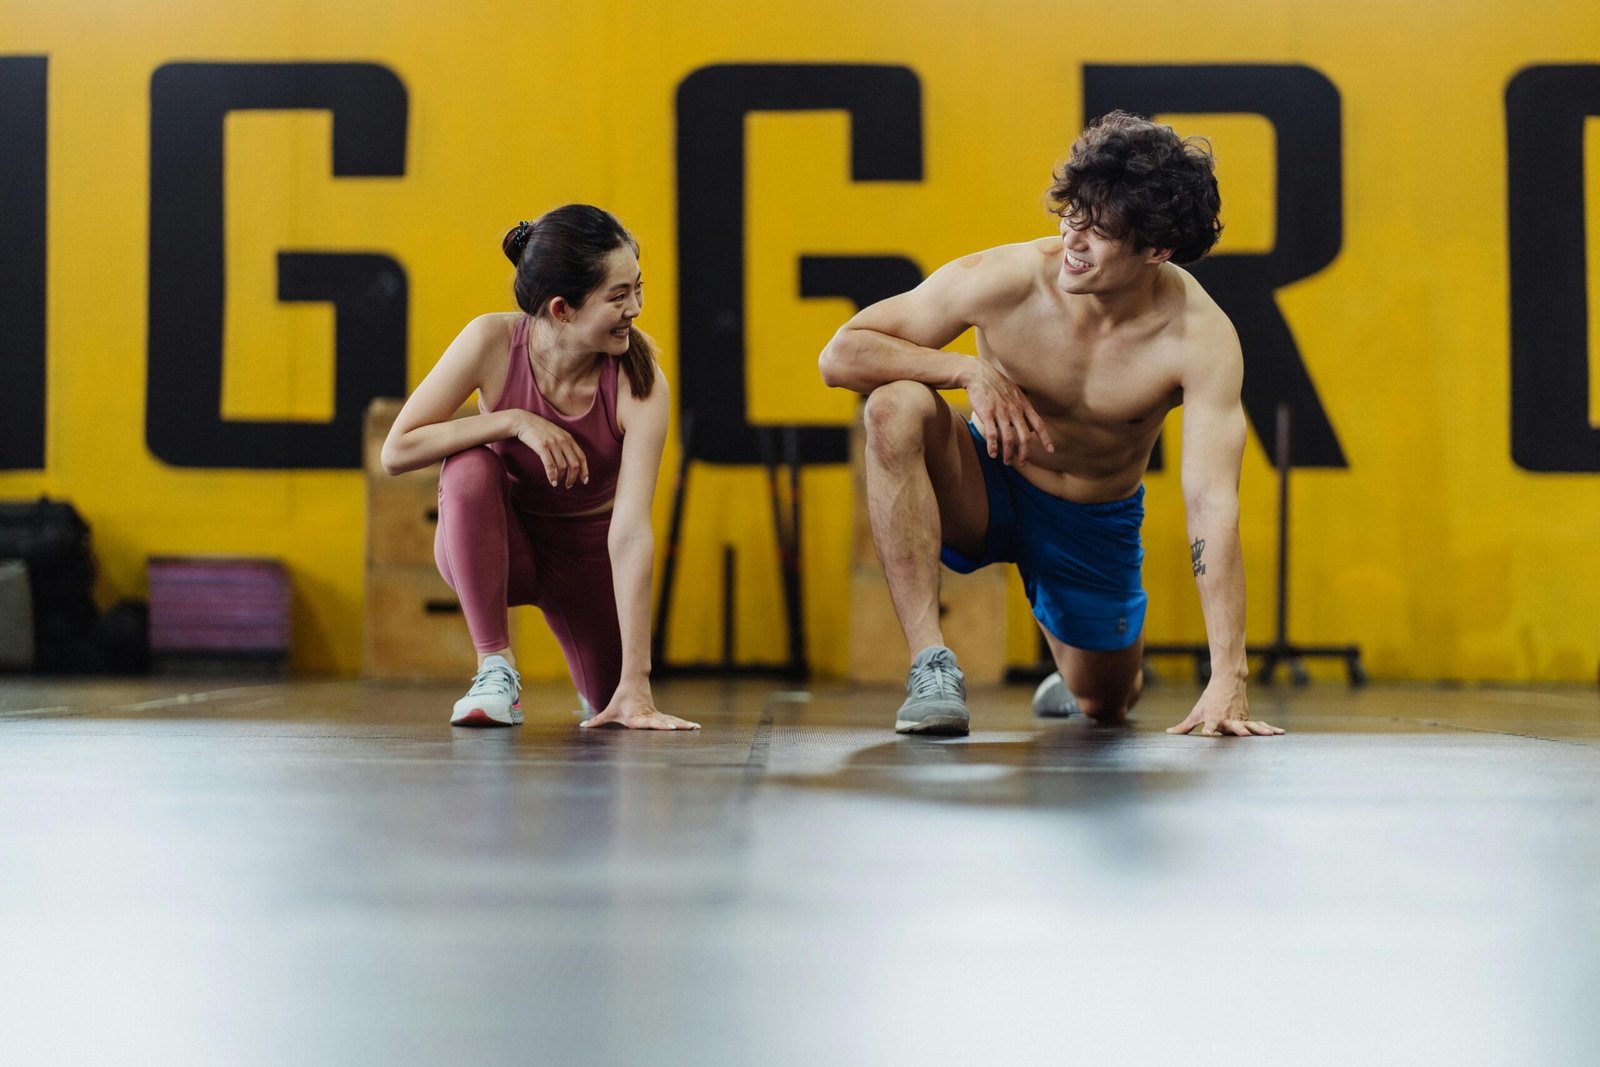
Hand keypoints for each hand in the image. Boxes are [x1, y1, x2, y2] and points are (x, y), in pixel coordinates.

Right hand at [508, 410, 588, 487]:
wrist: (523, 421)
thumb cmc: (539, 429)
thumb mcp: (556, 433)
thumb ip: (564, 444)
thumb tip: (570, 460)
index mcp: (568, 438)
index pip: (581, 457)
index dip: (584, 470)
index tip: (584, 481)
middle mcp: (563, 440)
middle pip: (574, 464)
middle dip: (573, 477)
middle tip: (568, 485)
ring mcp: (553, 443)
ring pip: (562, 466)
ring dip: (561, 478)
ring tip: (557, 483)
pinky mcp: (542, 446)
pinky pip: (550, 465)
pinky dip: (552, 476)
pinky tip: (552, 481)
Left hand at [580, 683, 700, 730]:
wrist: (633, 683)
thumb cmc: (620, 699)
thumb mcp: (608, 711)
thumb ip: (596, 721)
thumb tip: (582, 726)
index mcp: (636, 718)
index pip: (648, 723)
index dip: (658, 726)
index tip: (670, 727)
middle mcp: (648, 717)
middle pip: (663, 722)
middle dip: (675, 726)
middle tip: (685, 729)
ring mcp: (656, 715)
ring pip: (672, 720)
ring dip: (684, 725)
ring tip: (696, 728)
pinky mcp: (659, 715)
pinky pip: (673, 720)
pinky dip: (683, 724)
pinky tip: (694, 727)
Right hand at [963, 360, 1053, 466]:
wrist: (978, 373)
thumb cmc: (996, 385)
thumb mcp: (1015, 393)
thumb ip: (1024, 410)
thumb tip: (1033, 428)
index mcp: (1023, 404)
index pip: (1038, 424)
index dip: (1045, 438)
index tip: (1051, 450)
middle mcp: (1014, 409)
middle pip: (1024, 436)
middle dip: (1025, 452)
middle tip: (1023, 463)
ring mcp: (1001, 412)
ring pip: (1008, 438)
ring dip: (1009, 453)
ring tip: (1007, 462)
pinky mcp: (987, 413)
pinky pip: (992, 434)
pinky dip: (993, 446)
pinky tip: (992, 454)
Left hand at [1166, 680, 1283, 735]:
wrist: (1228, 681)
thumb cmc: (1210, 699)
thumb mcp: (1196, 712)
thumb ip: (1184, 726)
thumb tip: (1169, 733)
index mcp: (1214, 717)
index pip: (1210, 725)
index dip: (1208, 729)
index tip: (1207, 734)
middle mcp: (1228, 719)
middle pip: (1234, 725)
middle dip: (1239, 730)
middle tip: (1244, 734)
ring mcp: (1240, 718)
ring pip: (1251, 725)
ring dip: (1260, 730)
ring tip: (1269, 735)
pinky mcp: (1248, 718)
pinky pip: (1260, 724)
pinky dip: (1270, 728)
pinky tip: (1280, 732)